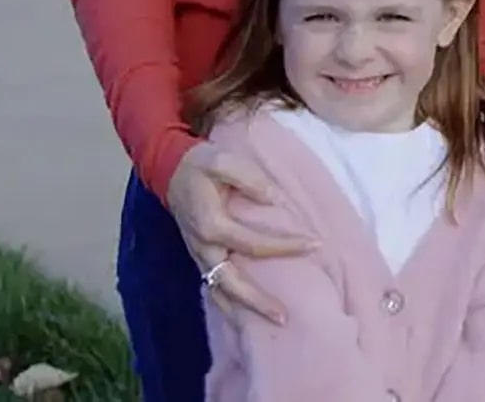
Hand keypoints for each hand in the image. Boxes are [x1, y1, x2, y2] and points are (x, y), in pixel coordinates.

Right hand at [167, 139, 316, 325]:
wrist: (171, 171)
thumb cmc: (201, 165)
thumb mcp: (224, 160)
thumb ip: (250, 179)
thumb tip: (275, 200)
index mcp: (211, 224)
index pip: (253, 243)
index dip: (284, 246)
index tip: (313, 244)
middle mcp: (204, 248)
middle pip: (232, 284)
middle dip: (257, 302)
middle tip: (285, 317)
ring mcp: (200, 257)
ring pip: (220, 294)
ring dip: (243, 312)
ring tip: (270, 325)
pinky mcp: (201, 259)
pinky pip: (214, 289)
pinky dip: (230, 306)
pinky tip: (247, 318)